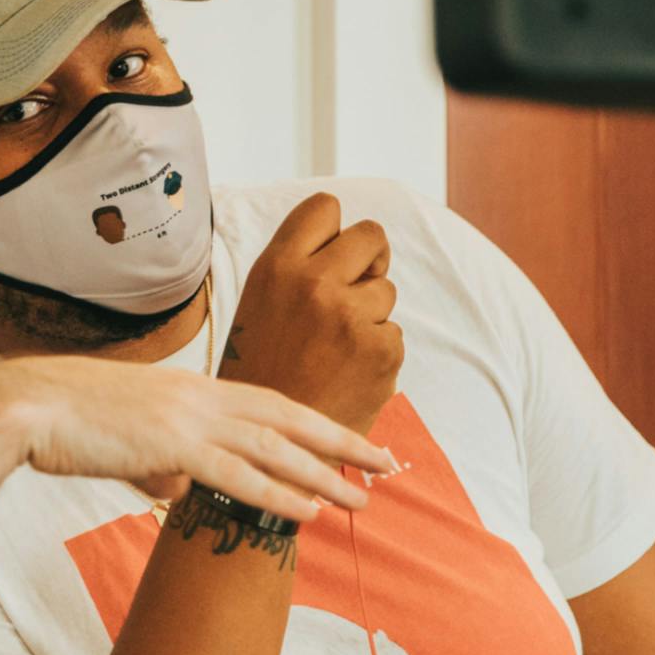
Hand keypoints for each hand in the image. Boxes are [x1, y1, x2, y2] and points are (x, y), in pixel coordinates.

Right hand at [0, 354, 393, 519]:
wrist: (31, 405)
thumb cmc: (69, 421)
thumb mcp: (129, 437)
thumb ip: (163, 461)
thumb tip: (180, 488)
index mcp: (195, 390)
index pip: (272, 403)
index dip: (317, 423)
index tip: (354, 440)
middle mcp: (202, 397)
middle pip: (290, 418)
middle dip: (343, 441)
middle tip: (387, 463)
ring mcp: (189, 418)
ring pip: (275, 448)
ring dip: (324, 474)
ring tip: (363, 497)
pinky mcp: (171, 445)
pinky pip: (237, 474)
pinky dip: (278, 493)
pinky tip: (309, 510)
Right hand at [217, 191, 401, 435]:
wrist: (270, 446)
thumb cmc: (264, 373)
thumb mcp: (260, 307)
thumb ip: (297, 270)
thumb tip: (345, 245)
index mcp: (276, 267)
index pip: (326, 207)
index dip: (335, 229)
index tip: (334, 252)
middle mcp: (313, 283)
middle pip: (371, 236)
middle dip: (370, 260)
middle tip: (353, 291)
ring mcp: (350, 316)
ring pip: (385, 290)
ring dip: (370, 314)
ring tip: (335, 349)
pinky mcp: (381, 349)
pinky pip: (393, 332)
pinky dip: (378, 353)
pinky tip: (347, 374)